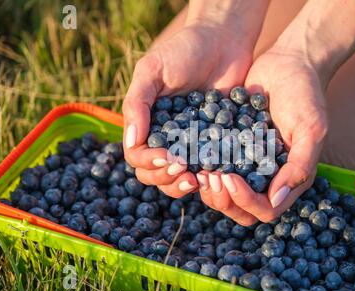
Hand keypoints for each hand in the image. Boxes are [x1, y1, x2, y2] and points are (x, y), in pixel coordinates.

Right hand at [122, 22, 252, 198]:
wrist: (223, 42)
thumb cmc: (184, 50)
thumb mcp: (153, 70)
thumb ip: (137, 103)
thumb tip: (131, 142)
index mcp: (146, 123)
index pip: (136, 155)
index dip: (147, 162)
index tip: (166, 157)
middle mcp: (165, 137)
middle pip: (154, 173)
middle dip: (164, 177)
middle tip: (183, 170)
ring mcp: (190, 143)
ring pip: (177, 177)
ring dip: (182, 185)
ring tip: (197, 179)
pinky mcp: (215, 144)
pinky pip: (208, 168)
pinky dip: (209, 176)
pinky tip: (217, 174)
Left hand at [198, 50, 327, 223]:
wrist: (288, 62)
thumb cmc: (305, 94)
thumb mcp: (310, 128)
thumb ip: (300, 165)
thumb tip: (278, 198)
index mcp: (288, 178)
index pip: (265, 209)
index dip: (245, 200)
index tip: (228, 177)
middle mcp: (266, 177)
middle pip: (241, 209)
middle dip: (223, 199)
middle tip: (208, 177)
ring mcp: (247, 164)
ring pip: (224, 193)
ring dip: (209, 188)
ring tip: (196, 169)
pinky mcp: (230, 147)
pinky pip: (214, 167)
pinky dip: (201, 167)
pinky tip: (189, 155)